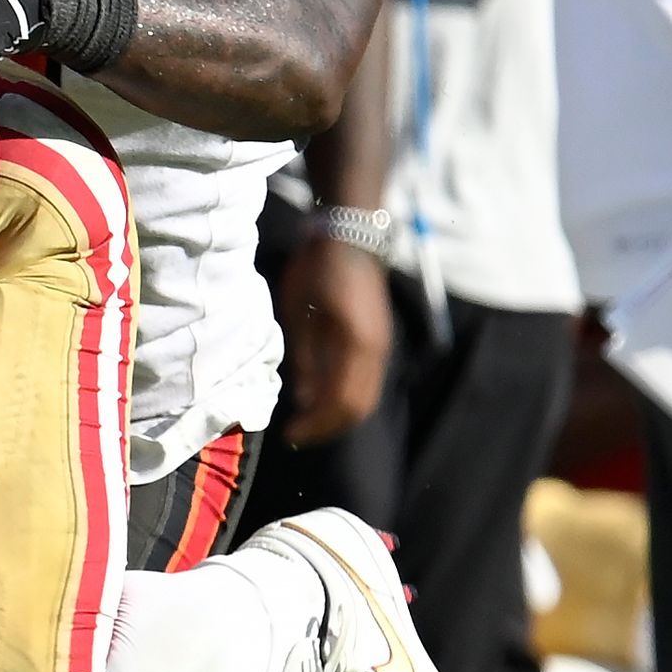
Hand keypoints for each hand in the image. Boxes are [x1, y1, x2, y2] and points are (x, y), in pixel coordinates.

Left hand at [275, 235, 393, 445]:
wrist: (351, 236)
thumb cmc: (318, 269)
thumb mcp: (298, 312)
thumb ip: (304, 358)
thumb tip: (304, 400)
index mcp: (355, 345)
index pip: (339, 402)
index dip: (314, 425)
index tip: (289, 434)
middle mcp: (376, 351)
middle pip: (358, 407)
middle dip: (327, 427)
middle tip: (297, 435)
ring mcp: (382, 346)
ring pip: (366, 398)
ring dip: (338, 415)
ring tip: (308, 421)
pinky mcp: (380, 341)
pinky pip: (368, 382)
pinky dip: (347, 398)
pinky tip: (321, 398)